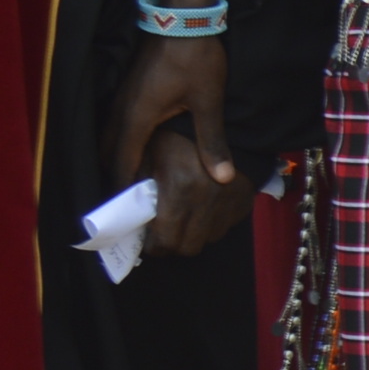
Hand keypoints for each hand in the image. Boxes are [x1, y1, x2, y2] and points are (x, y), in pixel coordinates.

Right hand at [108, 33, 231, 200]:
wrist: (183, 18)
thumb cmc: (195, 59)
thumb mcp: (208, 102)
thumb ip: (211, 141)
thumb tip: (222, 177)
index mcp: (136, 119)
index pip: (121, 165)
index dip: (123, 191)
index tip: (128, 216)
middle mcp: (121, 113)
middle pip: (109, 156)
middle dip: (119, 181)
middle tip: (134, 206)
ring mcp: (121, 100)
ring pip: (110, 141)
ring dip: (120, 162)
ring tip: (138, 186)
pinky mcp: (128, 92)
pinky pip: (117, 127)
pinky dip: (123, 145)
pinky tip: (141, 153)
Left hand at [141, 117, 250, 257]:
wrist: (226, 121)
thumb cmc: (178, 135)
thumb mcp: (148, 154)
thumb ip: (134, 186)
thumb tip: (124, 215)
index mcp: (180, 189)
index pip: (163, 240)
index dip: (152, 245)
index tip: (146, 238)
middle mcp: (207, 202)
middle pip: (187, 248)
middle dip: (172, 244)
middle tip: (163, 231)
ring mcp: (229, 204)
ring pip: (207, 240)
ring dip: (194, 234)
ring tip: (185, 216)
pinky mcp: (244, 203)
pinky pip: (224, 227)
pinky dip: (212, 223)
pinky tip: (204, 207)